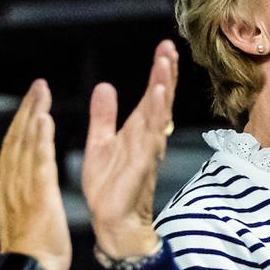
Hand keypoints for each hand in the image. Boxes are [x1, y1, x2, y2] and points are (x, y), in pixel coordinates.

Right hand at [0, 79, 71, 269]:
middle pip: (15, 139)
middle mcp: (11, 184)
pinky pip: (38, 161)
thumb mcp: (22, 220)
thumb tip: (18, 188)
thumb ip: (20, 199)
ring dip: (32, 115)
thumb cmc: (32, 254)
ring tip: (41, 92)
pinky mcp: (38, 196)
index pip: (12, 149)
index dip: (20, 125)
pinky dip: (39, 138)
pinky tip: (44, 119)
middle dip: (26, 110)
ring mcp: (22, 189)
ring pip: (24, 144)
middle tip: (37, 87)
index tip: (30, 106)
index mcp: (8, 189)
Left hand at [82, 40, 175, 261]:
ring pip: (158, 114)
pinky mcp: (142, 163)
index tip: (164, 49)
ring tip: (165, 64)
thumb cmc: (109, 187)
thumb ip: (104, 116)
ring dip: (162, 88)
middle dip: (165, 74)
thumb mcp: (100, 142)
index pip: (152, 96)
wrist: (112, 221)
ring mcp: (147, 150)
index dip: (159, 73)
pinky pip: (150, 135)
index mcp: (137, 131)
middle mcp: (147, 138)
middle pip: (160, 100)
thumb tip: (106, 87)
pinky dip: (156, 115)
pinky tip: (158, 97)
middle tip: (169, 48)